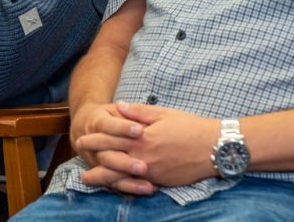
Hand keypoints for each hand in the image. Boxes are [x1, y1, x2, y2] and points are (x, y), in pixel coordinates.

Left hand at [78, 101, 220, 193]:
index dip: (96, 137)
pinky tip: (113, 186)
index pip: (113, 137)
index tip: (81, 137)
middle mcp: (144, 156)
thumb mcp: (164, 114)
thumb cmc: (190, 127)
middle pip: (112, 158)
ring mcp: (152, 171)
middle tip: (78, 157)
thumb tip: (119, 106)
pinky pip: (137, 185)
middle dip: (93, 157)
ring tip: (86, 178)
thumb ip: (139, 112)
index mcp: (143, 136)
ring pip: (121, 176)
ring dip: (102, 177)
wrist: (214, 148)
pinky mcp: (161, 181)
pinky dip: (122, 185)